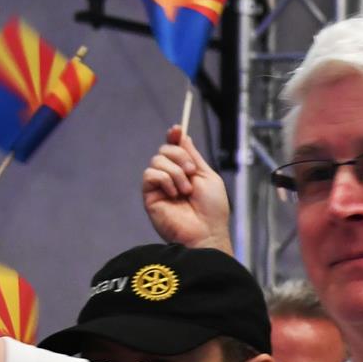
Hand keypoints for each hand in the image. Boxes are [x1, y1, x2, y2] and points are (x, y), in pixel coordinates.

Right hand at [143, 124, 232, 253]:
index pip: (174, 147)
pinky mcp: (150, 196)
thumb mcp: (207, 176)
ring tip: (185, 191)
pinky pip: (150, 174)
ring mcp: (159, 186)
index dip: (174, 136)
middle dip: (180, 156)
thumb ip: (193, 156)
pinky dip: (165, 179)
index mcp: (185, 171)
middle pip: (165, 149)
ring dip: (175, 172)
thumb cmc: (212, 210)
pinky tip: (174, 194)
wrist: (207, 232)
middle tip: (191, 173)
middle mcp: (171, 176)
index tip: (176, 129)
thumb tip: (182, 135)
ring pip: (157, 159)